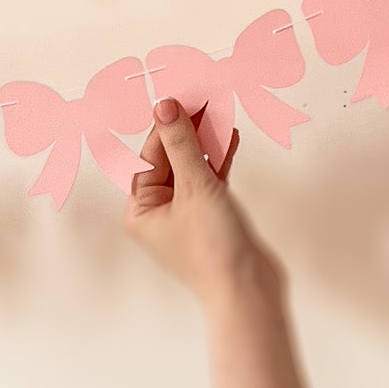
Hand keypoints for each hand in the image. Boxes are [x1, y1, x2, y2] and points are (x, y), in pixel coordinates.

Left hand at [124, 98, 276, 304]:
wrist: (248, 291)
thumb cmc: (213, 252)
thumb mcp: (195, 188)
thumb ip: (182, 144)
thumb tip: (166, 107)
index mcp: (140, 210)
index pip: (150, 156)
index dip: (166, 124)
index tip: (181, 96)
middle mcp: (158, 213)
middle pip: (169, 158)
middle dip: (187, 128)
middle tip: (203, 96)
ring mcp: (186, 215)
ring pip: (192, 166)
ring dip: (205, 140)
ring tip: (218, 109)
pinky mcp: (211, 217)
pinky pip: (210, 180)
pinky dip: (218, 160)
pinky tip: (229, 136)